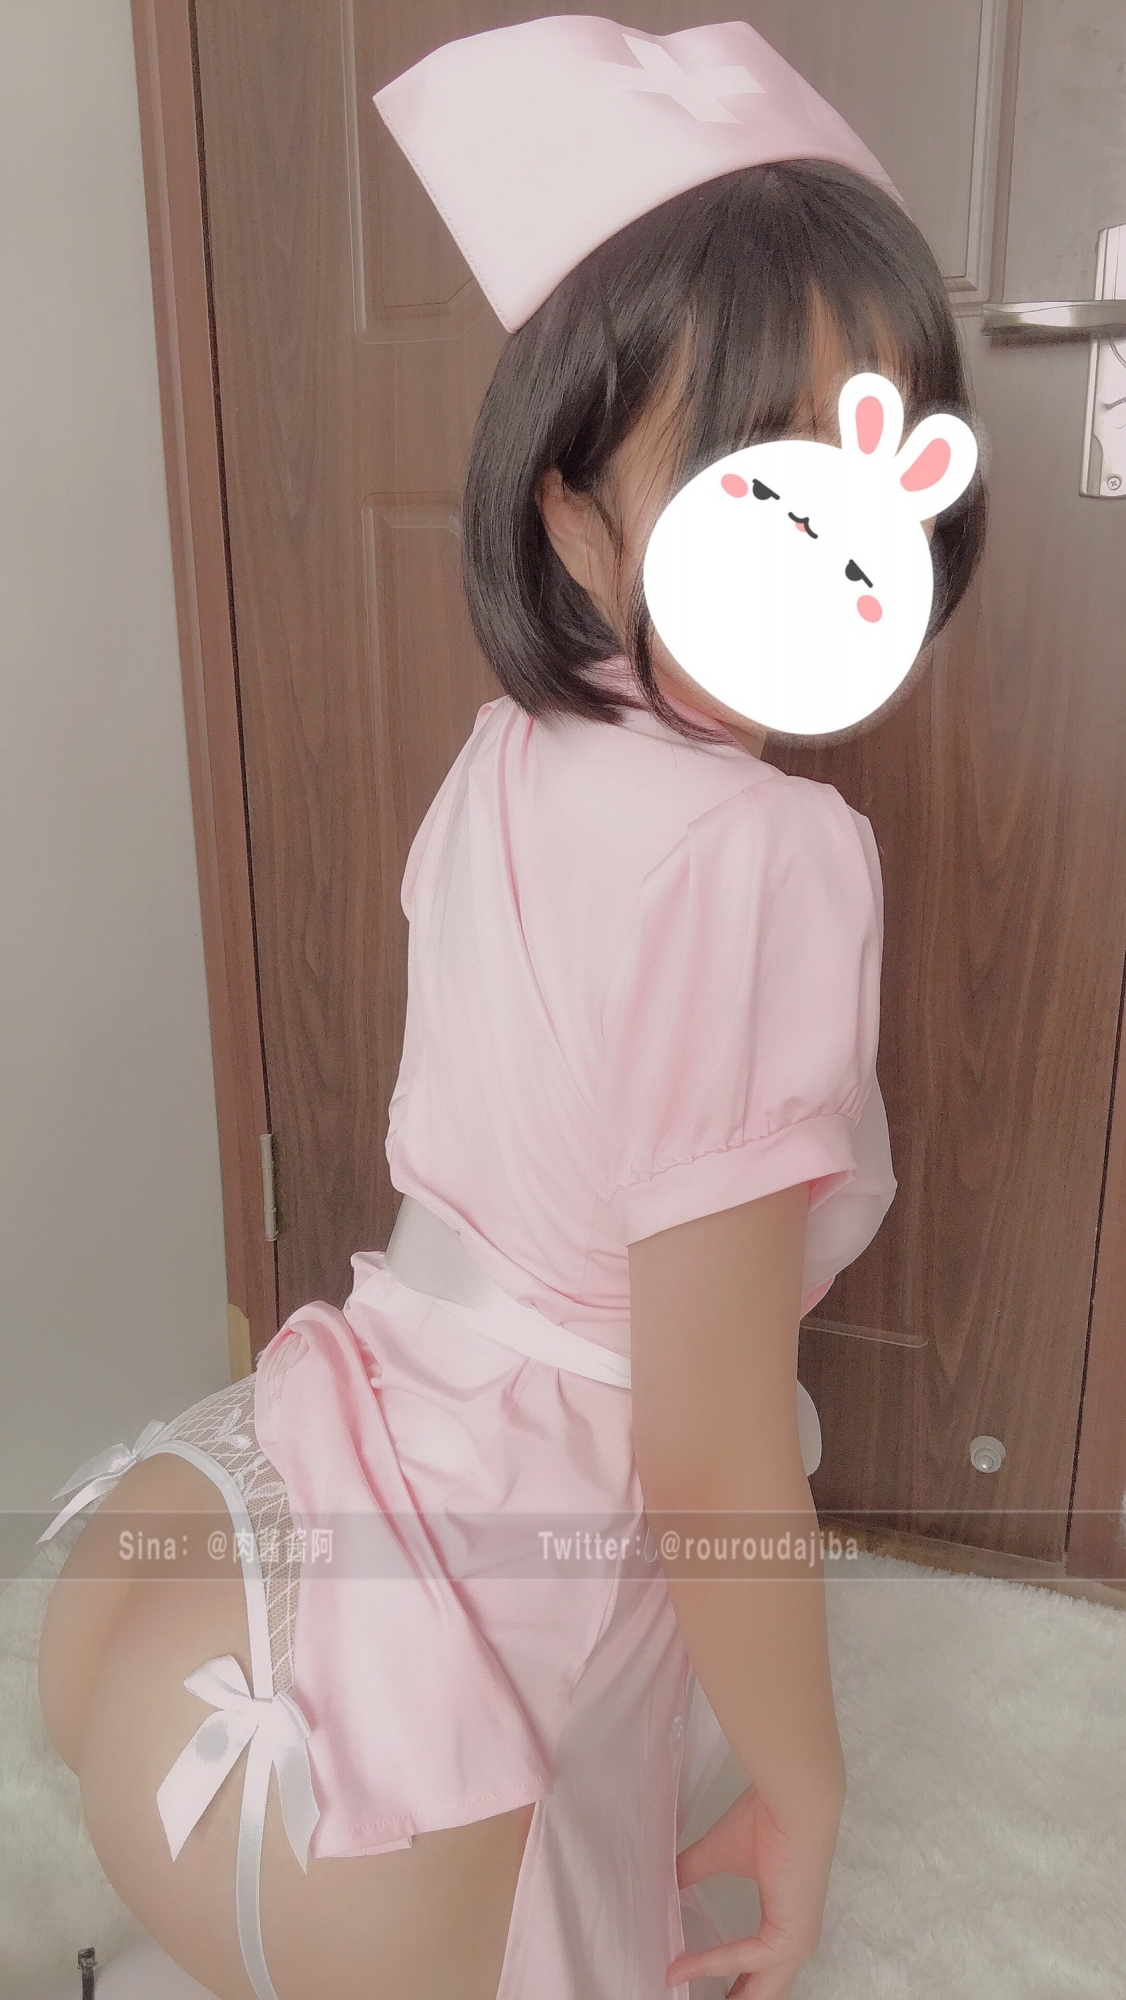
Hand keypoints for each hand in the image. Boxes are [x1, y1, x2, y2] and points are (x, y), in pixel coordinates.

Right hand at [666, 1780, 842, 1997]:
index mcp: (784, 1920)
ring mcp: (796, 1940)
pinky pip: (747, 1958)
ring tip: (688, 1996)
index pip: (758, 1966)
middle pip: (764, 1989)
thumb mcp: (719, 1853)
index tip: (689, 1977)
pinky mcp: (791, 1937)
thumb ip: (692, 1872)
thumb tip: (662, 1883)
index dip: (727, 1977)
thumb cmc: (765, 1819)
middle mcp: (794, 1937)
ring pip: (762, 1989)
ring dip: (728, 1997)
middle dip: (735, 1999)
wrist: (792, 1803)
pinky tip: (684, 1965)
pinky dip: (712, 1962)